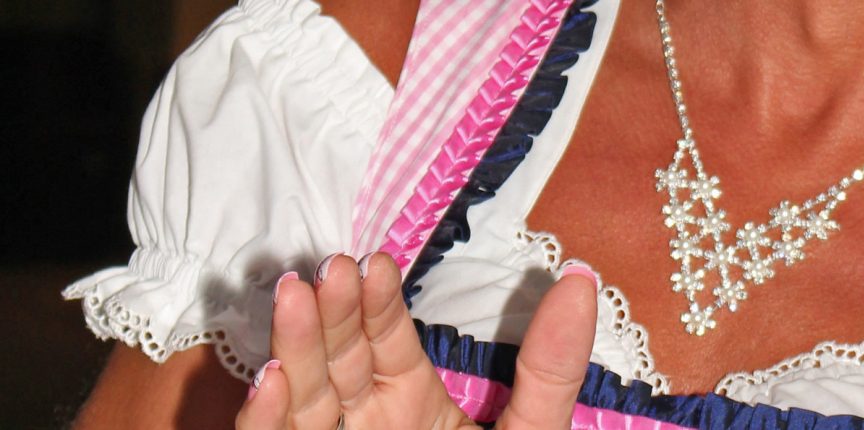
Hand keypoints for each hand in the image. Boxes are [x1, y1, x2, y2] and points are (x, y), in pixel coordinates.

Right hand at [235, 253, 598, 428]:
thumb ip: (550, 368)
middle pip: (338, 359)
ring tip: (296, 295)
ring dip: (295, 348)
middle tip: (333, 269)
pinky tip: (274, 381)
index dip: (377, 302)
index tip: (376, 262)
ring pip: (302, 398)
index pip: (385, 340)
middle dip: (333, 315)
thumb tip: (581, 280)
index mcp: (409, 403)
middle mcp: (361, 424)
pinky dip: (269, 419)